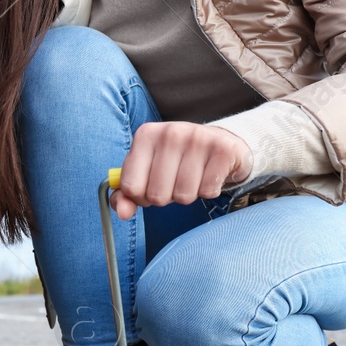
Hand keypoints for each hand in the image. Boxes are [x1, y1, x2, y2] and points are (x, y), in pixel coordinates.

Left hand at [110, 121, 252, 218]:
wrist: (220, 144)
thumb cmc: (177, 162)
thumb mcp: (147, 172)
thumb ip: (127, 195)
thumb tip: (122, 213)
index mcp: (145, 135)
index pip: (131, 187)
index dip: (141, 197)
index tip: (151, 187)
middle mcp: (170, 132)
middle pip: (157, 195)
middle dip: (166, 197)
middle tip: (176, 182)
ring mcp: (198, 138)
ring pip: (183, 196)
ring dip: (188, 195)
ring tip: (193, 178)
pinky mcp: (223, 149)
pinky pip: (208, 191)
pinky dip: (208, 191)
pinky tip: (209, 175)